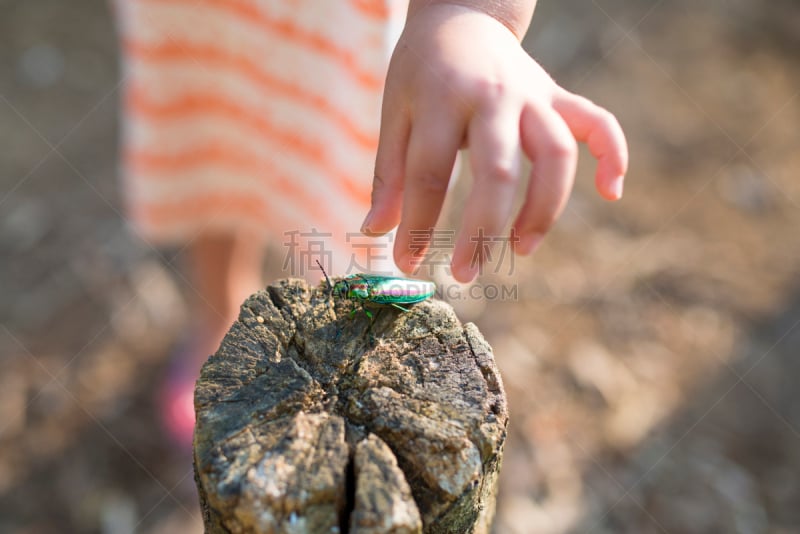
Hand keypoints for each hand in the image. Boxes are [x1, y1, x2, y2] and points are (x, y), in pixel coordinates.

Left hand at [361, 3, 628, 281]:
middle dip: (482, 229)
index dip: (418, 223)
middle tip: (465, 273)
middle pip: (498, 170)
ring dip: (544, 208)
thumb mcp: (395, 111)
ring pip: (555, 154)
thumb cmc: (422, 71)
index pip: (430, 171)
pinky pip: (598, 123)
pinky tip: (612, 192)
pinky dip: (613, 154)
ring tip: (520, 250)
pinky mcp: (558, 96)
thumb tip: (375, 233)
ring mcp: (532, 94)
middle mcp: (493, 96)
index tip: (406, 261)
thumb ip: (388, 173)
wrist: (462, 14)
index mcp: (442, 97)